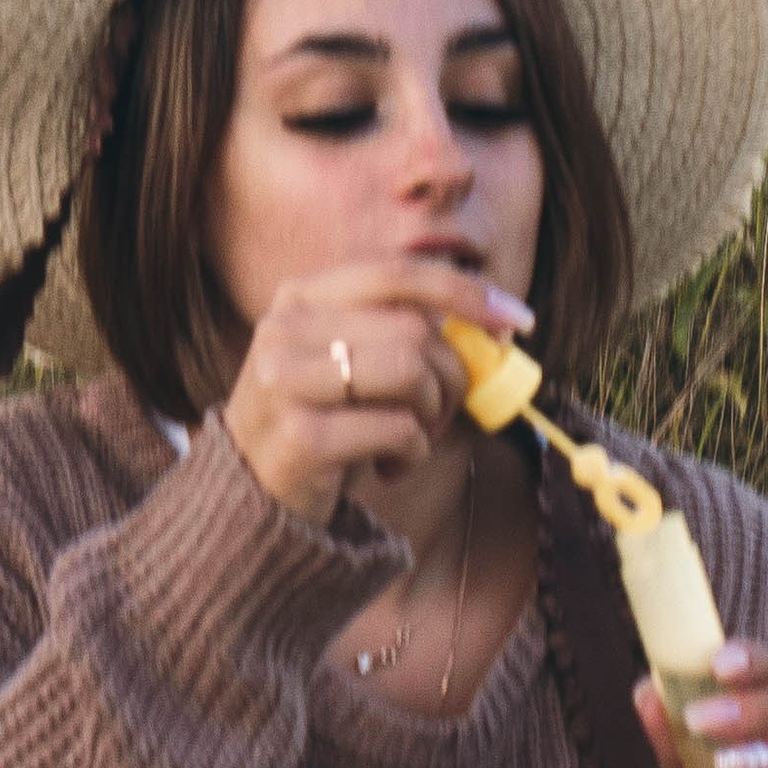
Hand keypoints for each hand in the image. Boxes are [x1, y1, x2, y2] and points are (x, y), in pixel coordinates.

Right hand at [223, 259, 532, 527]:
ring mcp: (286, 382)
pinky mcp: (301, 437)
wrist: (251, 493)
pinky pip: (399, 431)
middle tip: (440, 411)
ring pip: (411, 372)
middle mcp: (284, 329)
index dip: (464, 292)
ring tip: (413, 438)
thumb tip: (498, 323)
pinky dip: (414, 454)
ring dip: (433, 414)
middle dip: (450, 375)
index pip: (396, 274)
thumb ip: (403, 330)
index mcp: (299, 297)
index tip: (516, 319)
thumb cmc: (320, 419)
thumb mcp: (347, 359)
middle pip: (414, 329)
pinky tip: (387, 468)